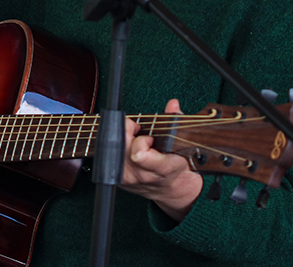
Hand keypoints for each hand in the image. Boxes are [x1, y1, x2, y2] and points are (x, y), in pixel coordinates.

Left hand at [120, 98, 202, 221]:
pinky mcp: (118, 180)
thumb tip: (173, 104)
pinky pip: (109, 158)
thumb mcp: (183, 144)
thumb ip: (176, 121)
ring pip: (112, 151)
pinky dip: (116, 147)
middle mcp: (141, 176)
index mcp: (161, 169)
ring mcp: (128, 180)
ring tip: (133, 137)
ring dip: (120, 139)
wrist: (170, 188)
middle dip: (127, 132)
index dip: (141, 140)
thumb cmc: (176, 163)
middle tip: (137, 130)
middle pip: (121, 148)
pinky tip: (127, 147)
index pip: (139, 155)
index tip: (148, 136)